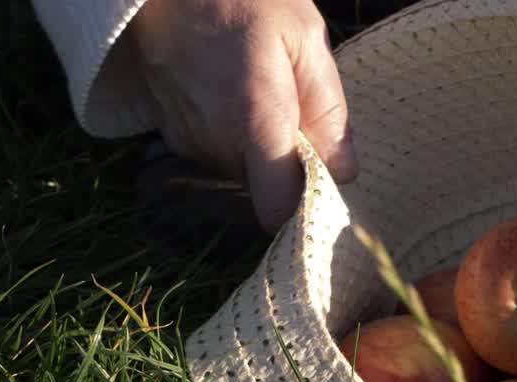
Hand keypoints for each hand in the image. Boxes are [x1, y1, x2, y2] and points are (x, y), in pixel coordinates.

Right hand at [130, 0, 357, 232]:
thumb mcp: (303, 35)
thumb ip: (327, 109)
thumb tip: (342, 172)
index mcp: (256, 121)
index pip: (278, 210)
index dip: (303, 210)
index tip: (320, 185)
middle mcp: (218, 146)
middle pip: (266, 192)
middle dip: (288, 167)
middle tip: (295, 116)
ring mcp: (190, 146)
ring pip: (243, 175)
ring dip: (260, 151)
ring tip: (259, 96)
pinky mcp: (173, 140)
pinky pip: (218, 157)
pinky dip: (233, 140)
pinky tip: (230, 96)